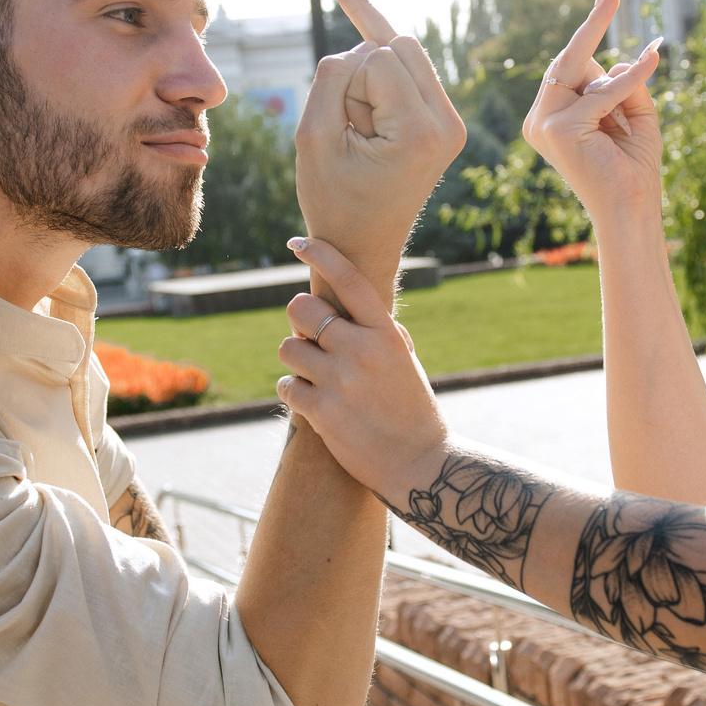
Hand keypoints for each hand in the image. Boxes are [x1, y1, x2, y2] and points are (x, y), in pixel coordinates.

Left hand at [276, 237, 450, 500]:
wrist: (419, 463)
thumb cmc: (412, 410)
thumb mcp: (405, 361)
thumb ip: (380, 332)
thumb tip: (349, 308)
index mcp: (385, 333)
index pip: (347, 280)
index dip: (319, 254)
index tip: (297, 242)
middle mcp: (361, 350)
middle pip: (301, 309)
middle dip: (300, 321)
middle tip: (311, 338)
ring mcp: (339, 380)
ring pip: (288, 348)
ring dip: (297, 362)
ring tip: (318, 379)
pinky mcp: (321, 411)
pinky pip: (286, 385)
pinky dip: (293, 392)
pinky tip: (313, 403)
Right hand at [293, 0, 468, 273]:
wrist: (363, 246)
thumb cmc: (333, 201)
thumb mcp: (312, 140)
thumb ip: (331, 80)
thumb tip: (361, 44)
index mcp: (420, 133)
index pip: (379, 57)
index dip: (345, 82)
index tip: (341, 129)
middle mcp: (447, 123)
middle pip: (401, 44)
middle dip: (362, 72)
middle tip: (348, 126)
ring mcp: (451, 122)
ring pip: (405, 50)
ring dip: (370, 73)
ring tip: (350, 116)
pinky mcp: (443, 120)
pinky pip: (410, 67)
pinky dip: (380, 55)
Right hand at [519, 0, 665, 227]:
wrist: (632, 211)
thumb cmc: (634, 169)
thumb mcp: (635, 115)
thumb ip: (626, 86)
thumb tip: (617, 59)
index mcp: (552, 117)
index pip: (570, 67)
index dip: (590, 30)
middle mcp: (540, 120)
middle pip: (568, 59)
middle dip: (593, 21)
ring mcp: (544, 124)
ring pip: (581, 70)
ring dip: (616, 63)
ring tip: (640, 33)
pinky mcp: (559, 130)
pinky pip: (601, 93)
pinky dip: (628, 82)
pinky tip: (652, 62)